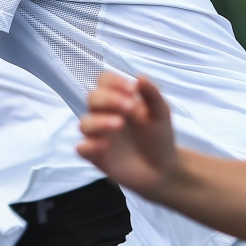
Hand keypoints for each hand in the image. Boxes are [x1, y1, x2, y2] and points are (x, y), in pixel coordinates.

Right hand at [76, 72, 179, 193]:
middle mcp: (104, 115)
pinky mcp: (96, 156)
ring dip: (100, 122)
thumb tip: (139, 76)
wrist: (163, 170)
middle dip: (109, 100)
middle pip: (92, 98)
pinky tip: (106, 146)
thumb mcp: (161, 114)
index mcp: (118, 99)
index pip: (104, 81)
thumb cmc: (160, 137)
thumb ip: (152, 94)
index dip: (114, 82)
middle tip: (130, 107)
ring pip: (85, 123)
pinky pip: (82, 148)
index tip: (132, 89)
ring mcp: (99, 135)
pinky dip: (90, 146)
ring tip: (119, 124)